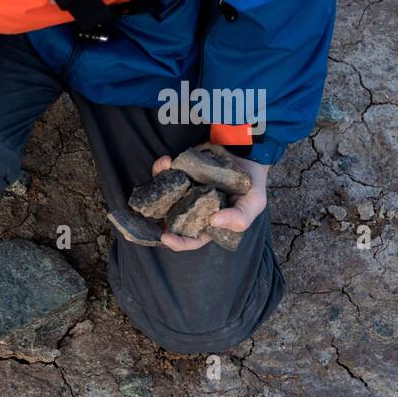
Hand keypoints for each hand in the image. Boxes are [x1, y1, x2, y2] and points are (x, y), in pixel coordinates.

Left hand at [153, 154, 268, 251]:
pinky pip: (165, 175)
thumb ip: (239, 217)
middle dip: (153, 219)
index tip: (166, 237)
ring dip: (156, 188)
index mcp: (208, 224)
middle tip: (143, 215)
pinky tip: (166, 161)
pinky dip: (162, 169)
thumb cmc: (252, 184)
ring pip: (162, 197)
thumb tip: (214, 222)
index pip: (190, 240)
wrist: (248, 154)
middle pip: (168, 221)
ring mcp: (184, 193)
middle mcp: (192, 211)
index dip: (177, 243)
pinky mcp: (180, 176)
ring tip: (161, 172)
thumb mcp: (255, 203)